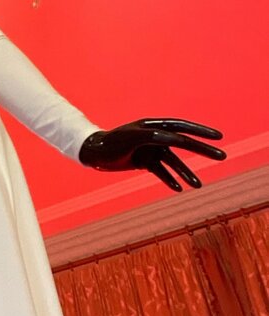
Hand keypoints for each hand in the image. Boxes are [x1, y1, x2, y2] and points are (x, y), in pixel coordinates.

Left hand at [78, 118, 225, 191]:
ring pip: (173, 163)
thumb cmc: (112, 143)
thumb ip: (154, 137)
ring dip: (186, 173)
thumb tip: (176, 138)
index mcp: (153, 126)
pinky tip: (179, 189)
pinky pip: (161, 172)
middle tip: (222, 157)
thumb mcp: (133, 138)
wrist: (93, 153)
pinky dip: (169, 180)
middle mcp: (154, 137)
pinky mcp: (144, 162)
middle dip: (202, 151)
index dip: (201, 131)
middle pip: (183, 144)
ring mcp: (150, 150)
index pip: (182, 127)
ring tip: (198, 186)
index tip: (218, 137)